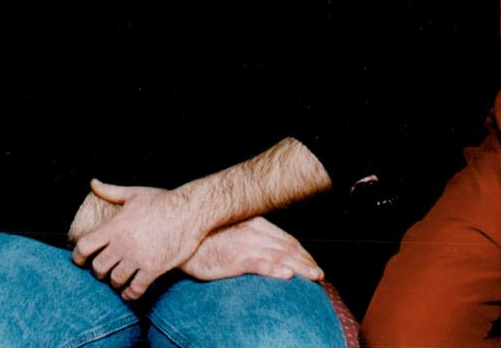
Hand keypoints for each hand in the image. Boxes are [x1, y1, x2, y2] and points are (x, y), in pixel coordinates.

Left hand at [71, 180, 205, 299]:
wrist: (190, 211)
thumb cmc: (162, 201)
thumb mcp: (133, 194)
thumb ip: (110, 191)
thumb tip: (93, 183)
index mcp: (115, 226)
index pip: (85, 247)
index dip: (78, 256)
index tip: (80, 261)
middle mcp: (123, 244)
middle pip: (98, 268)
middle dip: (98, 271)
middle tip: (103, 271)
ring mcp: (138, 258)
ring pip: (116, 280)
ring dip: (115, 282)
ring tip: (117, 280)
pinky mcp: (154, 269)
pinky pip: (136, 289)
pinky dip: (130, 294)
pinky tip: (130, 291)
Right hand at [180, 217, 321, 282]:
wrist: (180, 232)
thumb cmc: (204, 234)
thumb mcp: (232, 228)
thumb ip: (250, 234)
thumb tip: (265, 244)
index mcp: (255, 223)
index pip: (286, 239)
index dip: (302, 252)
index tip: (313, 263)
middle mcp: (254, 231)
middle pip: (288, 248)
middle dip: (306, 261)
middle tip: (320, 275)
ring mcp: (245, 244)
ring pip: (280, 256)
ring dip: (300, 267)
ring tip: (313, 276)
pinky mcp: (234, 258)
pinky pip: (259, 264)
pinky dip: (275, 269)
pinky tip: (287, 275)